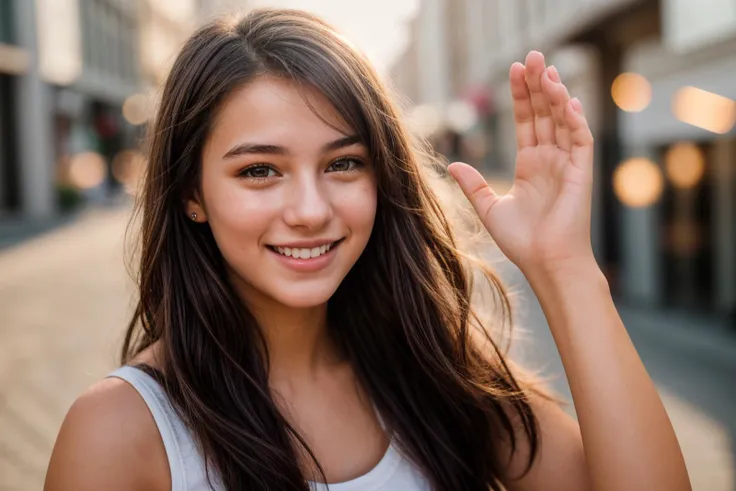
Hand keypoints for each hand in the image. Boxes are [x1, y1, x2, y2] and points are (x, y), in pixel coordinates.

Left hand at [449, 51, 595, 274]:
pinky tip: (566, 100)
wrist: (545, 262)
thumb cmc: (521, 241)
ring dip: (556, 94)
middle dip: (538, 84)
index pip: (526, 121)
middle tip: (531, 56)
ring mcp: (566, 164)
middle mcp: (549, 159)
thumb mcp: (488, 208)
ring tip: (545, 69)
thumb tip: (451, 165)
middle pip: (545, 113)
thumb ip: (473, 184)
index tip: (512, 71)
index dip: (521, 96)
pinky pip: (581, 140)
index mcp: (530, 165)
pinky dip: (575, 119)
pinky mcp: (581, 173)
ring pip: (563, 120)